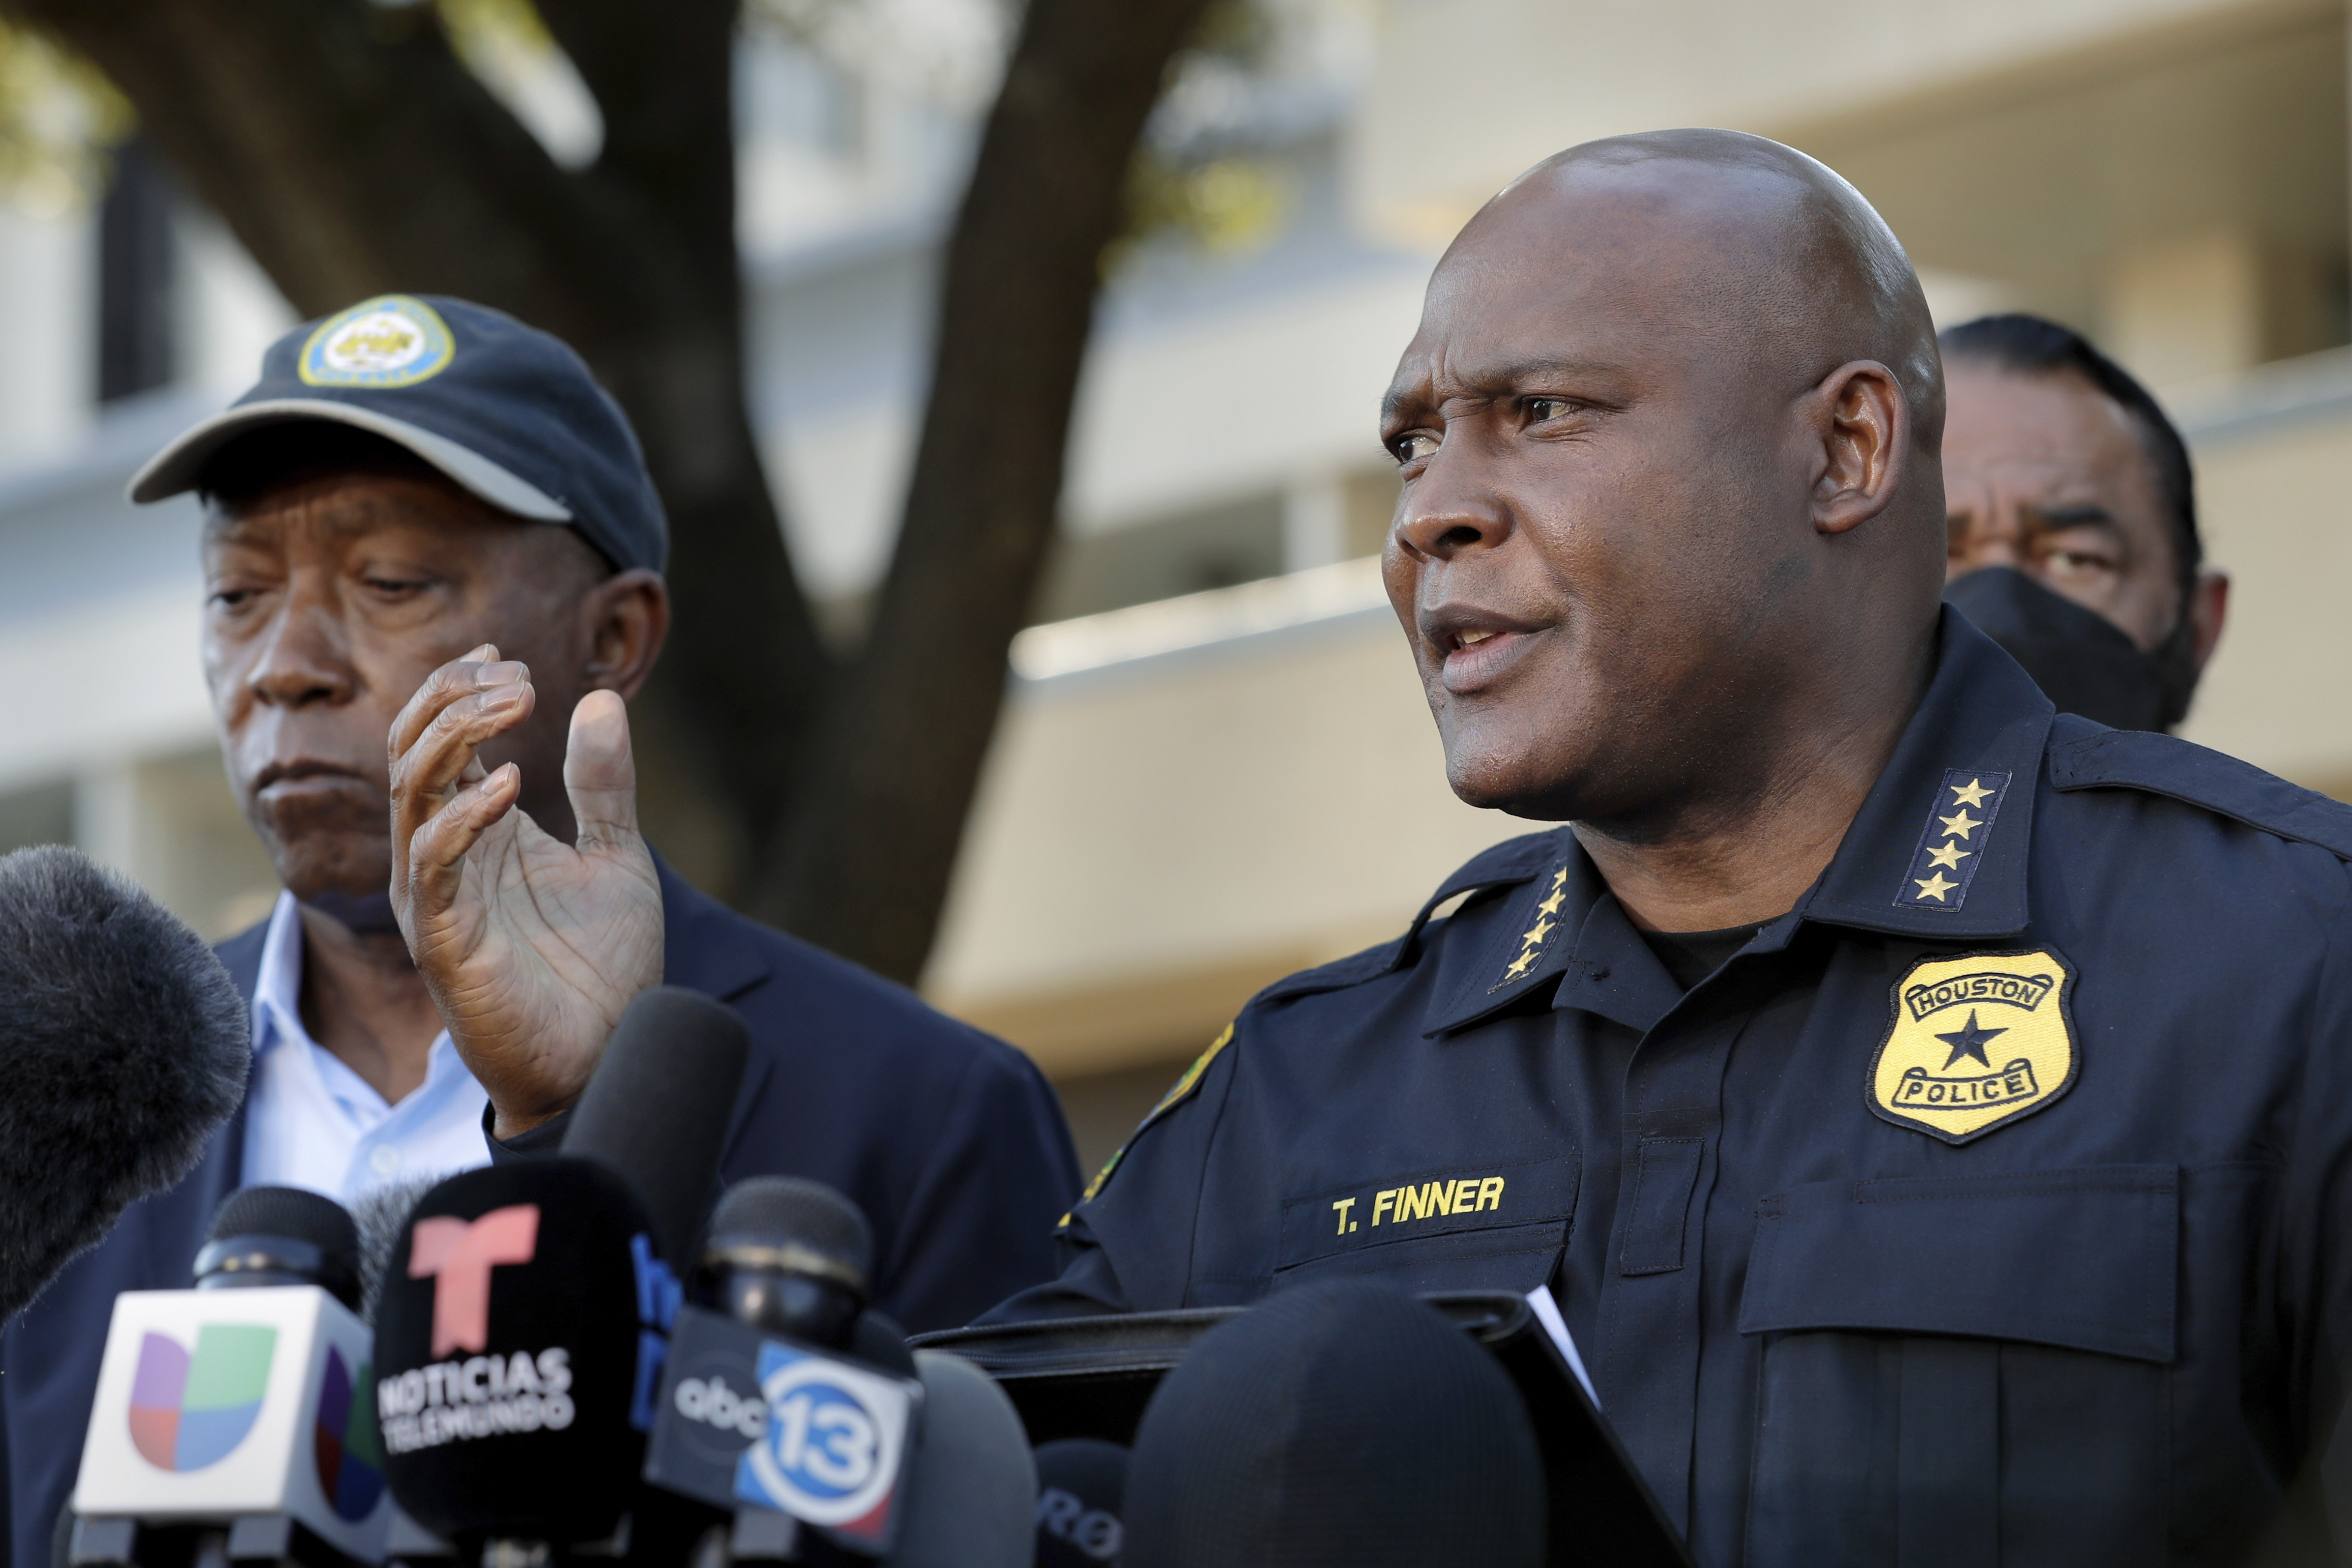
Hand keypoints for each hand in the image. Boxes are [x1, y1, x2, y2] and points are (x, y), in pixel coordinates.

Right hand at [388, 645, 663, 1136]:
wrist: (607, 1056)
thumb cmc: (601, 968)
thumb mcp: (617, 857)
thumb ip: (605, 784)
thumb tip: (602, 699)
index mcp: (478, 832)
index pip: (439, 741)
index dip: (459, 690)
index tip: (504, 653)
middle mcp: (446, 859)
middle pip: (411, 754)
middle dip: (452, 701)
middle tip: (515, 675)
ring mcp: (439, 899)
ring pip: (410, 797)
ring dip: (455, 739)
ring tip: (514, 706)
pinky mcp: (446, 943)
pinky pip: (434, 868)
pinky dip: (464, 820)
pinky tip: (510, 788)